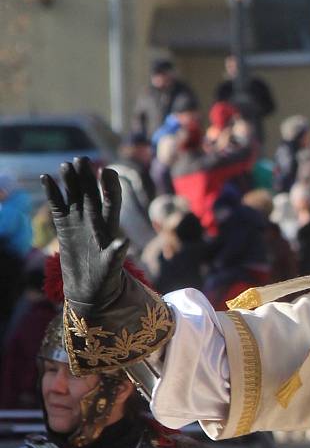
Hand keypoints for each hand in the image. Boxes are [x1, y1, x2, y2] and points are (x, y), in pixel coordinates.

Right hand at [40, 157, 128, 312]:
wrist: (91, 288)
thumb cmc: (105, 279)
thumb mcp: (111, 267)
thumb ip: (116, 254)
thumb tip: (125, 242)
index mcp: (110, 226)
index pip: (112, 201)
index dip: (110, 186)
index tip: (106, 171)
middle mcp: (95, 219)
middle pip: (92, 193)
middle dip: (87, 177)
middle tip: (81, 159)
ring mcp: (79, 221)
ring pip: (74, 196)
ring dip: (70, 181)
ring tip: (65, 165)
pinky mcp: (64, 226)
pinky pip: (58, 206)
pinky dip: (52, 193)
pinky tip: (46, 178)